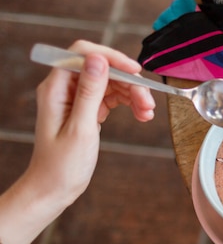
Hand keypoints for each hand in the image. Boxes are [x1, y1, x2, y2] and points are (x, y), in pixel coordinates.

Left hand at [0, 41, 155, 243]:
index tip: (135, 71)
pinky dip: (128, 103)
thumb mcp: (81, 128)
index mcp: (56, 88)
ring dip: (133, 94)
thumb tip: (98, 59)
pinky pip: (112, 97)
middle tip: (148, 103)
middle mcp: (65, 88)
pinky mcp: (87, 109)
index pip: (83, 54)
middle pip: (103, 69)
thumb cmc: (61, 165)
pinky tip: (141, 115)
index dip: (110, 57)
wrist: (54, 189)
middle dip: (128, 82)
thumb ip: (90, 92)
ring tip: (147, 113)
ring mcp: (77, 98)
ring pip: (111, 83)